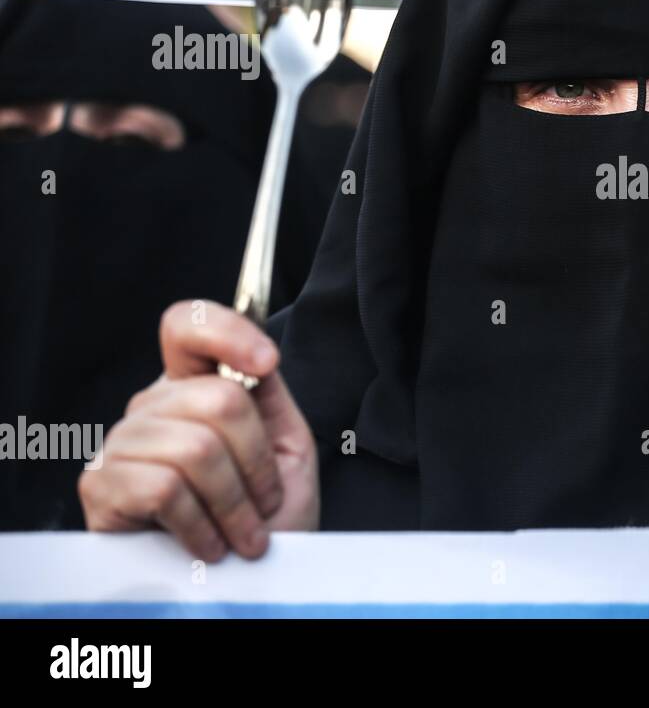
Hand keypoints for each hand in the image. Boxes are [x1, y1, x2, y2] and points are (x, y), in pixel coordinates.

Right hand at [79, 301, 318, 560]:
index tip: (266, 363)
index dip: (226, 332)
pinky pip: (165, 488)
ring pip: (197, 448)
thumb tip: (259, 355)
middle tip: (265, 503)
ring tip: (245, 533)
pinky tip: (210, 544)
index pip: (186, 327)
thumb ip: (268, 395)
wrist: (248, 579)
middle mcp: (153, 406)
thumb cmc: (269, 513)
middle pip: (217, 399)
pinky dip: (202, 524)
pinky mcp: (102, 487)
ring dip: (235, 502)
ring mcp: (122, 443)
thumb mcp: (286, 444)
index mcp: (196, 385)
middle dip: (257, 462)